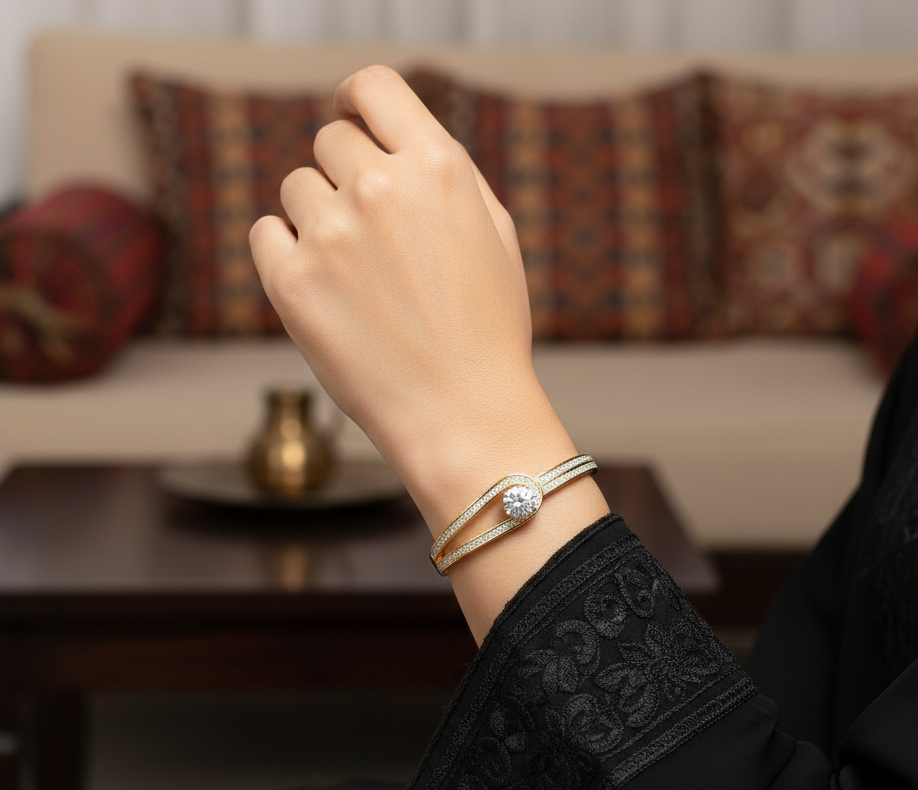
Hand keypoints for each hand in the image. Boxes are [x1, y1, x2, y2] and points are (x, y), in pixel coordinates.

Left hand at [251, 67, 607, 637]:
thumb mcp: (493, 234)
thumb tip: (391, 140)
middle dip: (346, 175)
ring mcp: (330, 236)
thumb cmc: (487, 332)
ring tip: (356, 276)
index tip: (350, 118)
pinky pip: (265, 234)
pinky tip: (323, 289)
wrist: (463, 416)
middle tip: (370, 233)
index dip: (356, 99)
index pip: (373, 87)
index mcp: (437, 167)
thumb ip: (442, 173)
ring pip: (297, 188)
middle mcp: (378, 189)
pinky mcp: (291, 283)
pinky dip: (286, 253)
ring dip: (319, 219)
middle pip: (330, 141)